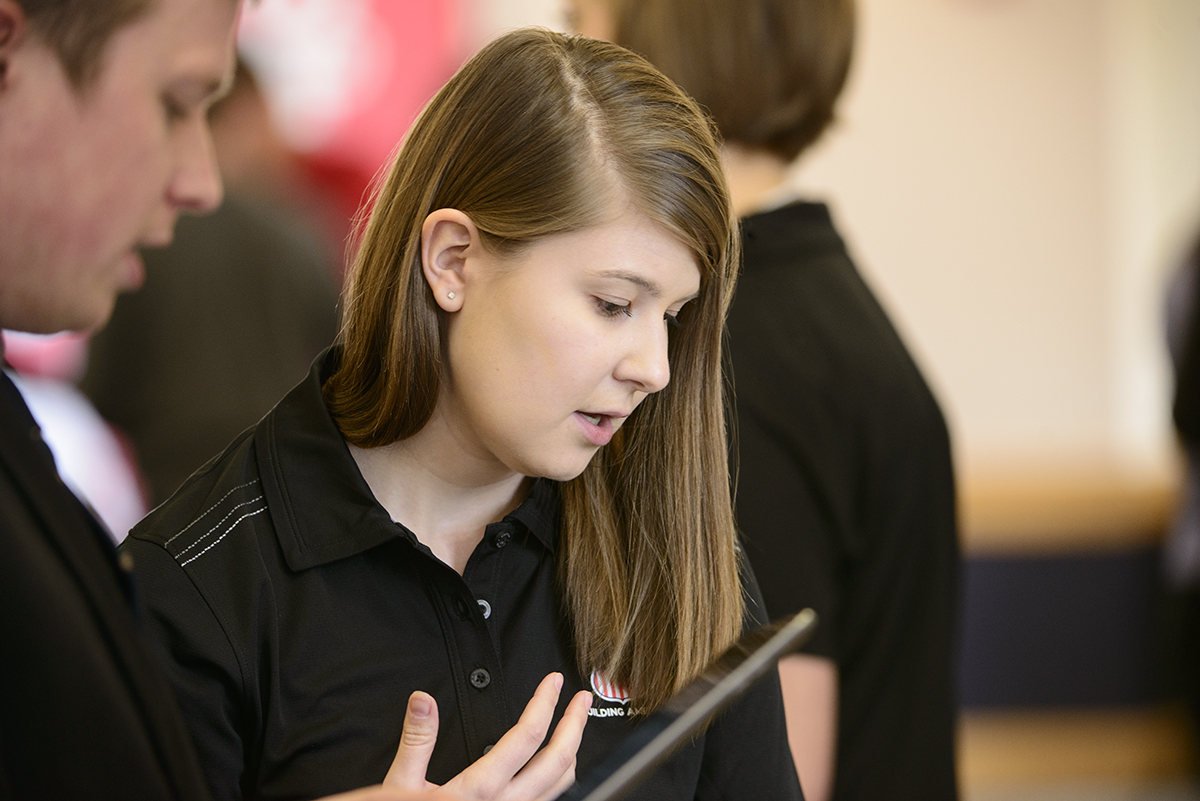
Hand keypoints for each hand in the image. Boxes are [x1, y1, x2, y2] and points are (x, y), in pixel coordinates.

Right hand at [383, 671, 591, 800]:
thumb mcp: (402, 784)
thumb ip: (417, 740)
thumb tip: (423, 700)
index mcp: (480, 790)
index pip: (528, 735)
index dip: (545, 702)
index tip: (553, 682)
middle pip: (558, 759)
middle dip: (575, 724)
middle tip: (581, 700)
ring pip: (562, 785)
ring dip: (573, 751)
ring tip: (575, 727)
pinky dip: (560, 779)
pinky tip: (555, 767)